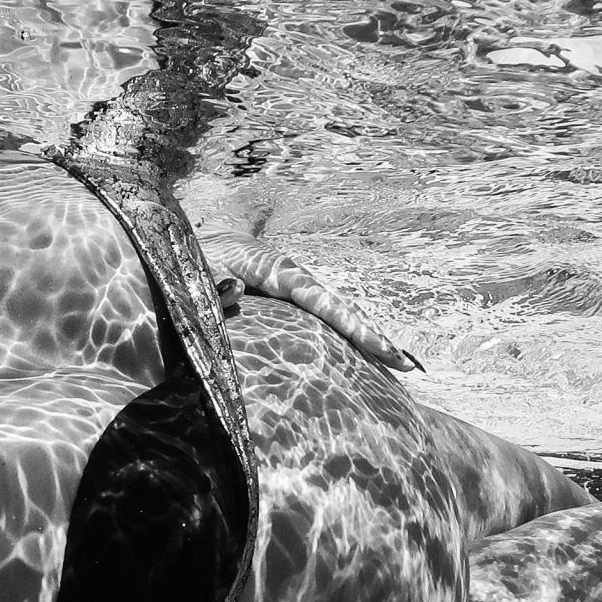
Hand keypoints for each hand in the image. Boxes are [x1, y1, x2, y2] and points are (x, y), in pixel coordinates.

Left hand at [197, 230, 421, 371]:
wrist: (201, 237)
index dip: (350, 324)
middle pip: (342, 308)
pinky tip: (374, 351)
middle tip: (404, 365)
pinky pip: (326, 314)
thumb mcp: (199, 269)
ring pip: (339, 311)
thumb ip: (213, 286)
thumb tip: (237, 291)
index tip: (378, 347)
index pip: (322, 300)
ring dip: (368, 336)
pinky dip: (351, 331)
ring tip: (400, 363)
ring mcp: (296, 287)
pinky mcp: (292, 295)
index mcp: (278, 269)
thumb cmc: (197, 259)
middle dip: (372, 336)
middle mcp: (295, 278)